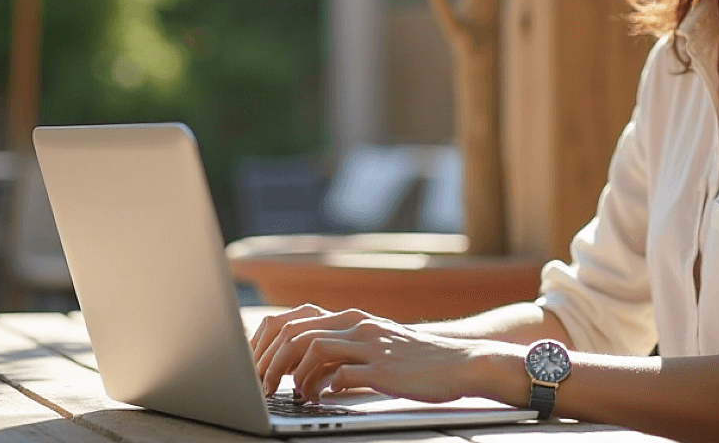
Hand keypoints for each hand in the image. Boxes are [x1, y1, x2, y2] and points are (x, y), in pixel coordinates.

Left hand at [249, 303, 519, 403]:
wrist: (461, 361)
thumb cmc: (417, 359)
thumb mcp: (376, 345)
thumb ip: (344, 349)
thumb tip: (306, 369)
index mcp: (352, 318)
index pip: (293, 319)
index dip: (266, 343)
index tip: (256, 367)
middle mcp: (358, 325)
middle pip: (295, 331)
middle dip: (270, 361)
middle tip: (263, 387)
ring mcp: (370, 345)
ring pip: (312, 348)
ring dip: (292, 375)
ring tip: (288, 395)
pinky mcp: (383, 369)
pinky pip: (341, 374)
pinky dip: (322, 387)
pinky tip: (319, 400)